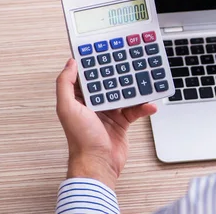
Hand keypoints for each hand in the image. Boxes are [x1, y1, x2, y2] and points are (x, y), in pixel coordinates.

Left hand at [56, 58, 156, 189]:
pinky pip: (135, 110)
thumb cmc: (81, 139)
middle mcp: (93, 105)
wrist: (99, 163)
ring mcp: (109, 113)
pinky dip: (144, 107)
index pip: (87, 76)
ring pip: (124, 94)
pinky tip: (150, 104)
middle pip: (108, 83)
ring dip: (135, 89)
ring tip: (144, 80)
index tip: (105, 52)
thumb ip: (65, 84)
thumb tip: (70, 63)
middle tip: (130, 62)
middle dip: (119, 74)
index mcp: (79, 99)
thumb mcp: (67, 108)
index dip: (96, 64)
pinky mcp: (122, 122)